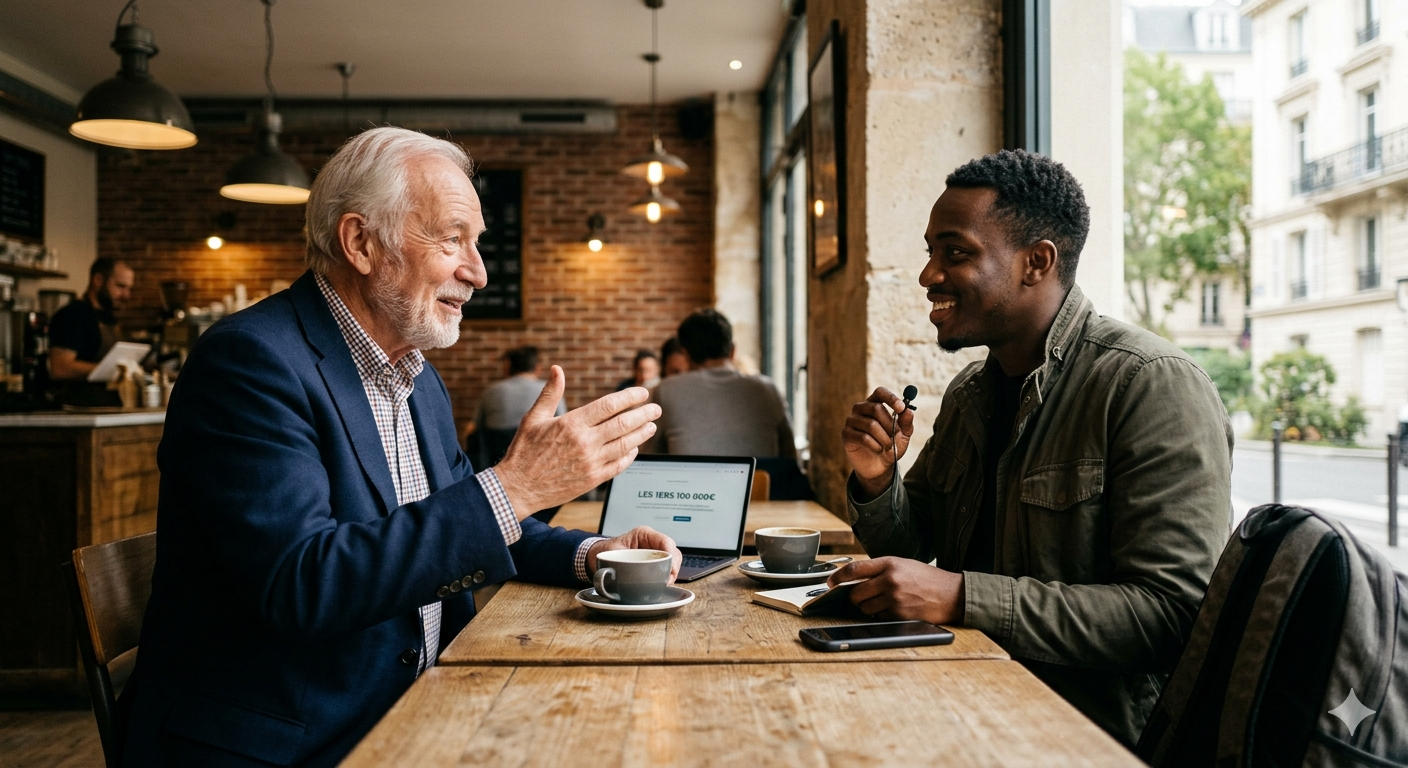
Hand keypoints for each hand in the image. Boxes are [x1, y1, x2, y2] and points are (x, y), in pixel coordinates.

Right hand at [494, 366, 660, 518]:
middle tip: (656, 409)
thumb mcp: (533, 418)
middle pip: (623, 424)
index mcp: (571, 424)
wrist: (518, 489)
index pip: (609, 405)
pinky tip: (635, 448)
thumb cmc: (524, 452)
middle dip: (644, 414)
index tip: (642, 393)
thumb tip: (557, 369)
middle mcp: (584, 442)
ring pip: (625, 444)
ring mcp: (591, 463)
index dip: (630, 397)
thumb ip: (550, 393)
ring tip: (651, 426)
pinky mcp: (593, 480)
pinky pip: (619, 465)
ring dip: (642, 434)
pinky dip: (630, 455)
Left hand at [586, 526, 682, 582]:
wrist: (600, 556)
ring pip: (673, 560)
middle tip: (668, 580)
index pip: (665, 542)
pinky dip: (668, 575)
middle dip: (674, 567)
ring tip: (666, 583)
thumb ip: (618, 562)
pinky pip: (667, 567)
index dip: (671, 556)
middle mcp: (652, 542)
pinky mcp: (655, 561)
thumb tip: (624, 574)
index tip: (671, 570)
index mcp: (643, 534)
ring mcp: (655, 552)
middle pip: (673, 551)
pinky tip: (663, 583)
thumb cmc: (605, 552)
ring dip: (672, 572)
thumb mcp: (611, 554)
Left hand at [826, 557, 963, 624]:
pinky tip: (894, 609)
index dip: (837, 577)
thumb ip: (881, 569)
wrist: (953, 594)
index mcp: (889, 563)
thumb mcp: (904, 565)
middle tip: (862, 597)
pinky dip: (882, 616)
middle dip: (855, 598)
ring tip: (884, 603)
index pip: (854, 569)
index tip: (831, 583)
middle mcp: (890, 579)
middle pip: (855, 593)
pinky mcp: (899, 614)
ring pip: (865, 608)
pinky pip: (879, 618)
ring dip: (868, 608)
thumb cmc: (928, 579)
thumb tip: (855, 579)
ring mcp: (894, 598)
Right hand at [842, 388, 914, 497]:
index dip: (890, 398)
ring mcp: (851, 421)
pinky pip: (863, 437)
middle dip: (890, 425)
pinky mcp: (846, 434)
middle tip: (896, 436)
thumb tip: (908, 411)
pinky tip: (878, 450)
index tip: (901, 408)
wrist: (879, 466)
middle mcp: (861, 408)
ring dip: (884, 438)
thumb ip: (906, 422)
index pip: (880, 392)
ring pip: (871, 425)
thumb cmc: (891, 446)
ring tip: (888, 446)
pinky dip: (875, 446)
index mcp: (875, 403)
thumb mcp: (903, 435)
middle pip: (876, 408)